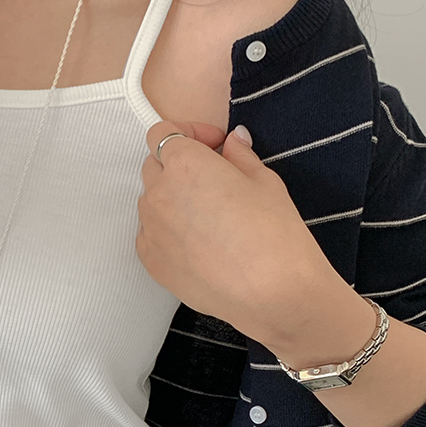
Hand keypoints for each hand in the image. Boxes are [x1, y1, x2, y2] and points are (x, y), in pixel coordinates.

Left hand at [135, 119, 341, 346]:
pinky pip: (151, 233)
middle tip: (213, 178)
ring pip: (151, 201)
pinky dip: (167, 230)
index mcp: (185, 164)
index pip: (163, 133)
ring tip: (207, 215)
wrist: (272, 293)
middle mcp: (159, 194)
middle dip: (179, 165)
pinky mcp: (151, 261)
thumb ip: (239, 156)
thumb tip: (231, 141)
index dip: (189, 133)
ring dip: (171, 198)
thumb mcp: (265, 181)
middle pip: (154, 165)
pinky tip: (199, 242)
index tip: (214, 145)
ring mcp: (150, 229)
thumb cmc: (274, 233)